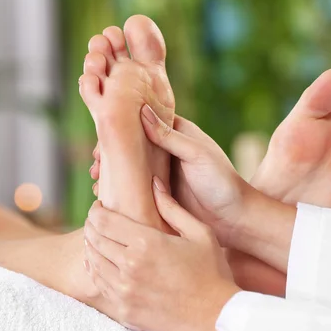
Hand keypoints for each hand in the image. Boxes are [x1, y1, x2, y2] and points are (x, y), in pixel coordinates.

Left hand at [84, 177, 239, 330]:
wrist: (217, 318)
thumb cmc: (212, 273)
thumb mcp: (199, 233)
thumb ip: (172, 207)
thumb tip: (154, 182)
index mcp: (146, 243)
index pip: (103, 221)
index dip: (96, 211)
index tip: (100, 207)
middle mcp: (129, 267)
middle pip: (93, 239)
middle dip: (91, 226)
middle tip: (96, 221)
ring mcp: (124, 291)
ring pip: (92, 262)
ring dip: (91, 248)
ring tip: (98, 240)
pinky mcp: (124, 310)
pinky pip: (99, 285)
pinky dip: (95, 271)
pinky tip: (101, 264)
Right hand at [90, 106, 248, 246]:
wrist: (235, 219)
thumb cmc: (222, 182)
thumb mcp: (196, 154)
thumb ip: (169, 136)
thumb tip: (141, 111)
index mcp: (178, 133)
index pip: (143, 121)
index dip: (121, 125)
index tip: (102, 135)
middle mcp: (167, 150)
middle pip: (132, 144)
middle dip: (110, 151)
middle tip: (94, 163)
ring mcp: (161, 173)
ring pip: (130, 167)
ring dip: (112, 172)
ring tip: (97, 181)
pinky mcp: (159, 194)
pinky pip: (134, 188)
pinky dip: (119, 190)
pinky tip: (107, 196)